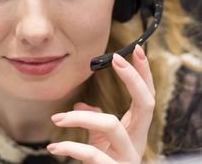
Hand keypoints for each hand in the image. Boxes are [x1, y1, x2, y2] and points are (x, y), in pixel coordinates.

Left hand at [47, 45, 154, 163]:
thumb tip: (80, 104)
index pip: (146, 95)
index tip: (134, 48)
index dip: (143, 72)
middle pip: (146, 104)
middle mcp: (137, 142)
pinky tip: (54, 148)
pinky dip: (70, 148)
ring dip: (81, 118)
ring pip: (112, 126)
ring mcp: (127, 158)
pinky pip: (92, 155)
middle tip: (116, 59)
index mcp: (136, 131)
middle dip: (133, 79)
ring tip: (57, 119)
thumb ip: (95, 121)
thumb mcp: (100, 143)